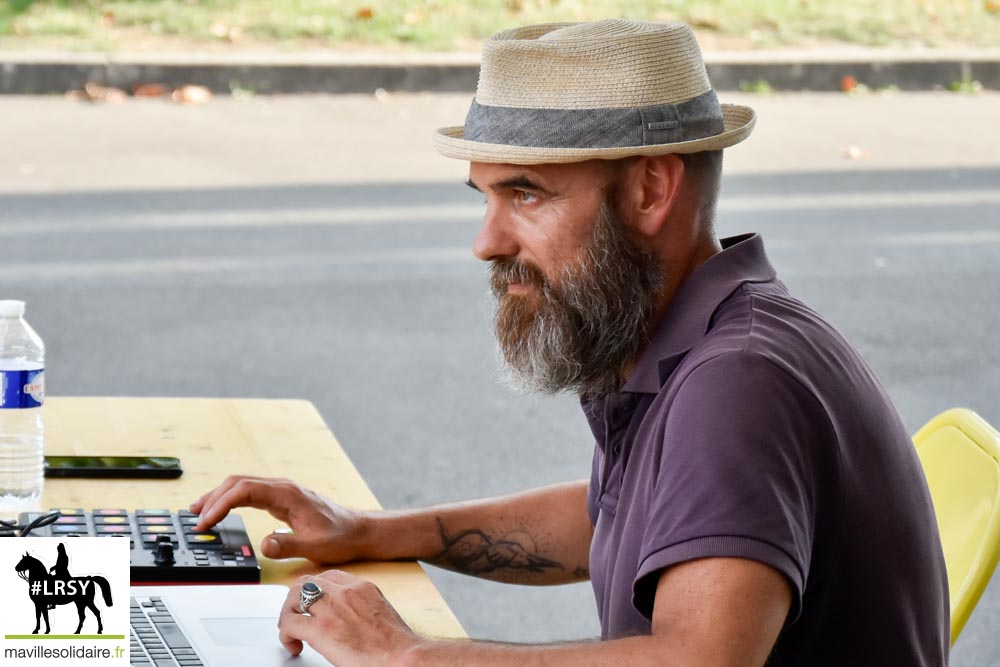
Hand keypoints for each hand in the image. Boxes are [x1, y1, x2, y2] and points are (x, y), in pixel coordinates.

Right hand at [190, 475, 372, 562]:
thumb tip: (264, 544)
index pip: (245, 490)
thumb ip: (288, 545)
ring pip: (242, 485)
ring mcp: (281, 491)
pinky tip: (220, 510)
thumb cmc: (340, 536)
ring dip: (219, 496)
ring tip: (198, 512)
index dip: (222, 503)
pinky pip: (249, 493)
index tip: (207, 520)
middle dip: (213, 498)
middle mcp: (282, 487)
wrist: (357, 530)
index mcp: (288, 494)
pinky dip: (230, 499)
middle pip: (238, 483)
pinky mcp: (280, 498)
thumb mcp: (316, 546)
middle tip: (195, 518)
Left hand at [279, 571, 418, 666]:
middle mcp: (344, 591)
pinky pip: (289, 623)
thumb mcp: (380, 611)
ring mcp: (331, 607)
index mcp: (361, 587)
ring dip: (289, 614)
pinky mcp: (319, 629)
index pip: (328, 577)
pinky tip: (293, 645)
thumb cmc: (396, 643)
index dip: (315, 590)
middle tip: (297, 616)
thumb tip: (349, 618)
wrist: (401, 656)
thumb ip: (362, 607)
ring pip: (293, 597)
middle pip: (306, 582)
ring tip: (292, 631)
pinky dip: (286, 635)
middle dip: (297, 600)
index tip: (313, 603)